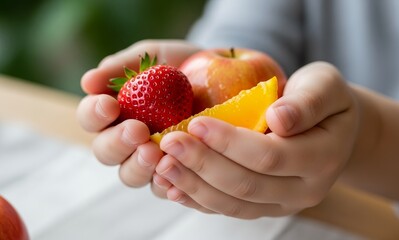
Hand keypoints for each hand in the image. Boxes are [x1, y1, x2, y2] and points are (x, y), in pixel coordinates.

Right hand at [76, 40, 199, 186]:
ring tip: (155, 152)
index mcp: (114, 113)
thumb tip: (87, 82)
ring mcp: (149, 159)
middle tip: (138, 131)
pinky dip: (165, 185)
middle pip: (105, 152)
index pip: (90, 118)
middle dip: (117, 143)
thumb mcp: (153, 57)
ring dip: (138, 166)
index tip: (110, 105)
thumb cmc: (181, 66)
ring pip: (130, 175)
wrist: (223, 76)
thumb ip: (122, 67)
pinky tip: (173, 180)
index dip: (94, 114)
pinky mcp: (174, 173)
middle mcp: (126, 139)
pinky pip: (162, 188)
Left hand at [153, 62, 359, 217]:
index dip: (230, 143)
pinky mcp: (264, 207)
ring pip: (234, 204)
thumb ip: (307, 101)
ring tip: (162, 165)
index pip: (269, 156)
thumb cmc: (326, 100)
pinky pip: (229, 210)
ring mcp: (283, 203)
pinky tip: (172, 187)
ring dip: (194, 186)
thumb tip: (277, 119)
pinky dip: (198, 200)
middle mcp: (304, 190)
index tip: (196, 122)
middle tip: (168, 143)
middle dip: (203, 164)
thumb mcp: (326, 86)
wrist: (331, 129)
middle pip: (246, 185)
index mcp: (322, 158)